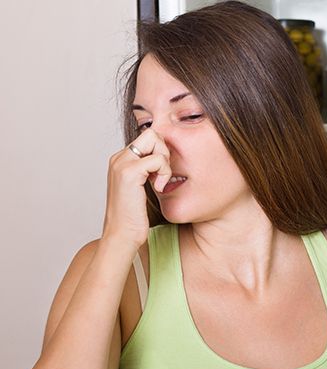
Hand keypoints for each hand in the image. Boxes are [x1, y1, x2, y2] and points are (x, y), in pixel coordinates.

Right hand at [102, 129, 171, 247]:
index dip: (161, 152)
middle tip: (163, 174)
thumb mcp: (142, 189)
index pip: (148, 138)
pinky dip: (164, 172)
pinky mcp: (128, 173)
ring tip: (160, 181)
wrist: (122, 236)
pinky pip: (157, 159)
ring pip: (154, 139)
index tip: (161, 174)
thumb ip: (149, 172)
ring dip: (165, 161)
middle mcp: (118, 158)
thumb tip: (166, 161)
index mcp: (121, 160)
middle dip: (165, 150)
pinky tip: (158, 187)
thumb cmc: (134, 218)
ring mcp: (121, 164)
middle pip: (152, 133)